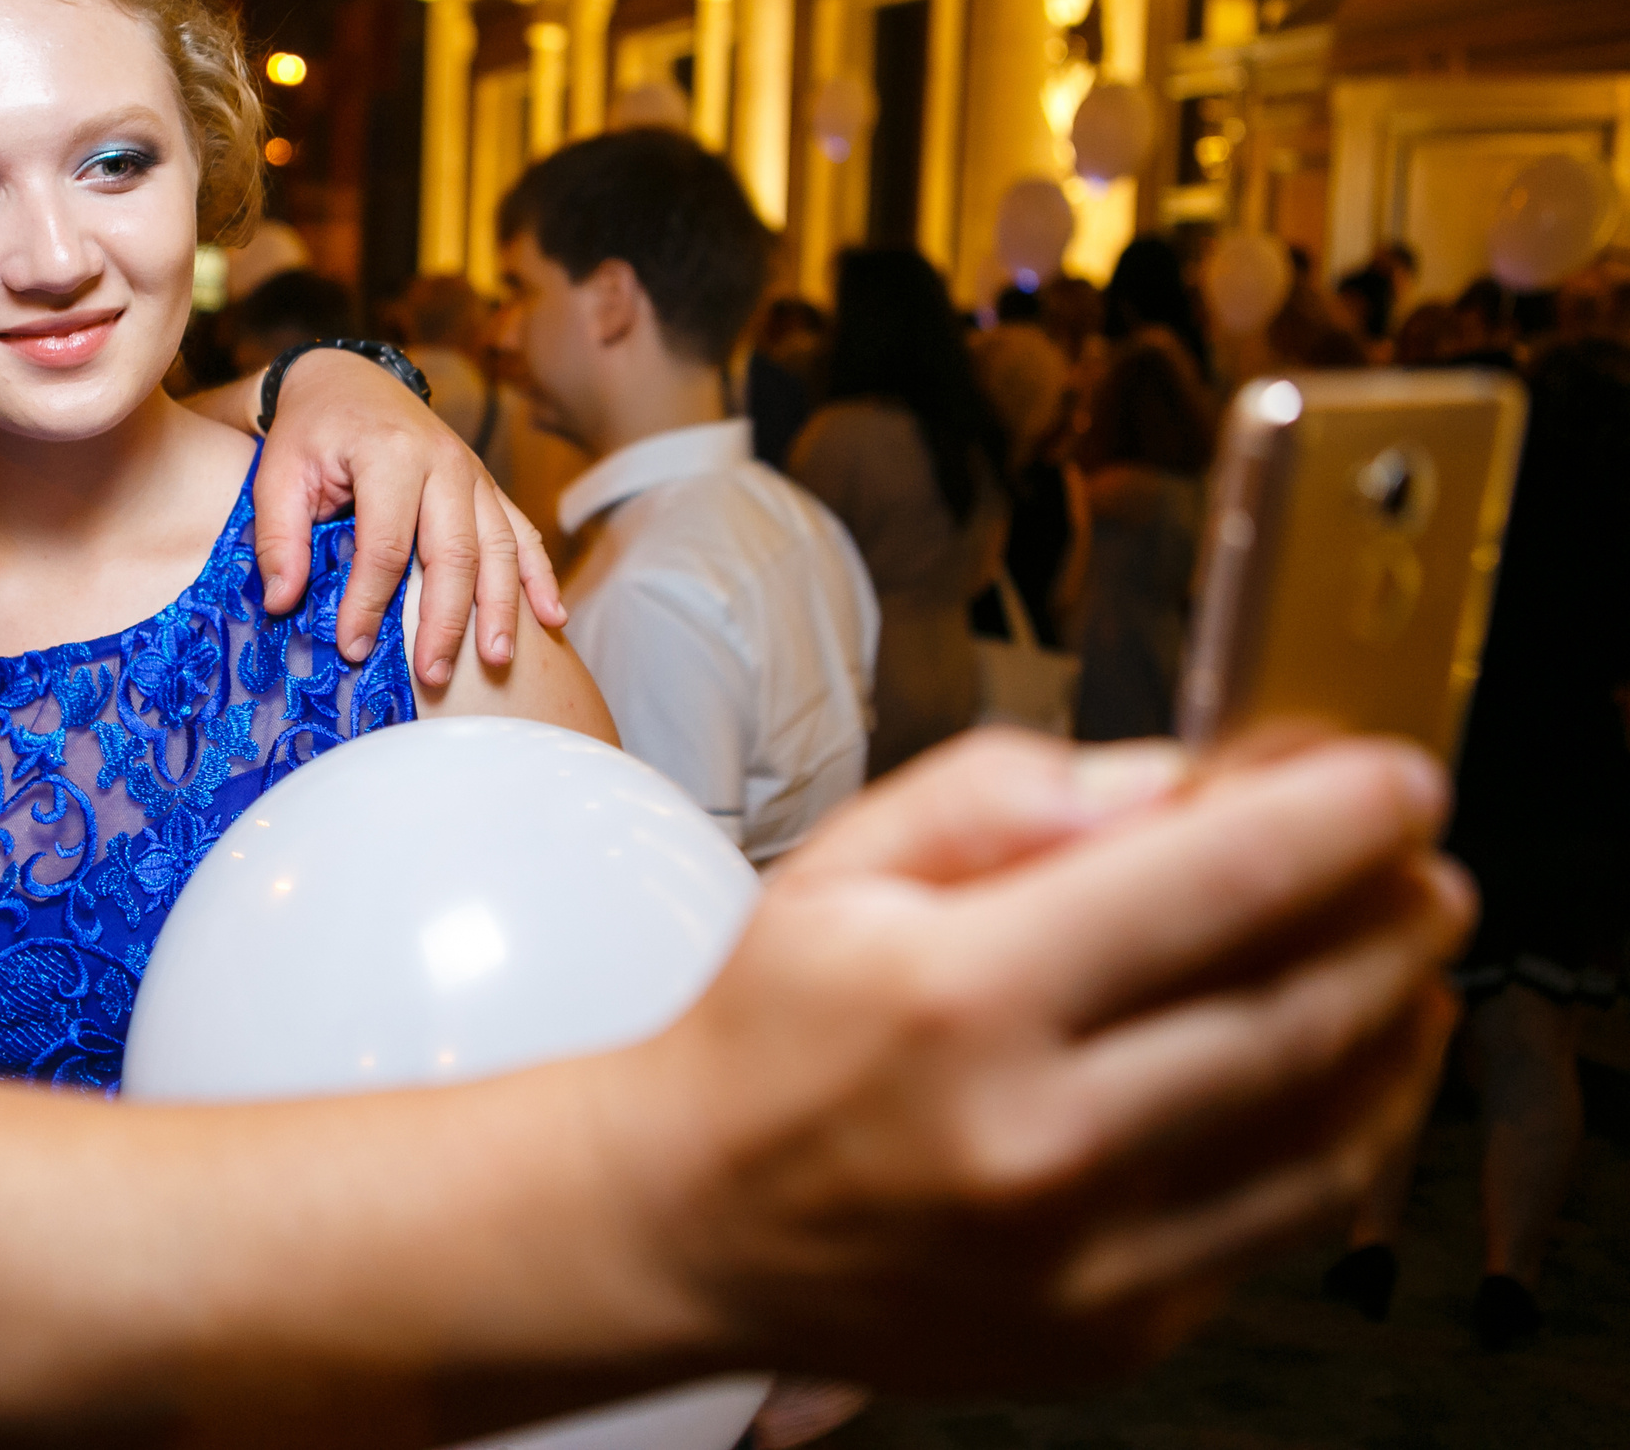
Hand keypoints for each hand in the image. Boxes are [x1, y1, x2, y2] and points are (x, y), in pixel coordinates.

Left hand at [253, 348, 566, 687]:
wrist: (349, 381)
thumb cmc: (311, 433)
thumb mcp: (276, 474)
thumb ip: (278, 536)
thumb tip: (282, 601)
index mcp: (389, 454)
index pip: (385, 544)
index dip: (369, 602)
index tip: (352, 648)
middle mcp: (444, 461)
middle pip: (453, 552)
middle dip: (445, 619)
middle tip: (433, 675)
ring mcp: (475, 474)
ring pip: (499, 547)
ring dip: (500, 609)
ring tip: (495, 661)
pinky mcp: (487, 487)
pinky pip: (523, 532)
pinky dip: (540, 577)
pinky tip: (552, 619)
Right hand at [602, 728, 1469, 1391]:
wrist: (688, 1223)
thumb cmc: (767, 1035)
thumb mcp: (841, 867)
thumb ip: (1000, 798)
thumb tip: (1170, 787)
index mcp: (960, 995)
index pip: (1211, 884)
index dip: (1337, 820)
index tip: (1401, 781)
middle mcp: (1035, 1137)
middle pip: (1295, 1008)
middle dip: (1392, 918)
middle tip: (1425, 864)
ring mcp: (1082, 1256)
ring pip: (1323, 1133)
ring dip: (1396, 1029)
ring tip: (1408, 958)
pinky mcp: (1110, 1332)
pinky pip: (1277, 1226)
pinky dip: (1339, 1135)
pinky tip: (1341, 1070)